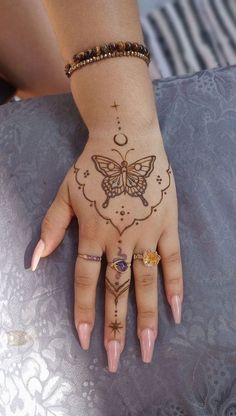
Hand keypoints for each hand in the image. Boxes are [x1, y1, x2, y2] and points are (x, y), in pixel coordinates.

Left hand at [31, 126, 183, 371]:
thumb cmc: (93, 167)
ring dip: (145, 316)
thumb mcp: (64, 194)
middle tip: (116, 360)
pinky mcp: (166, 225)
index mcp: (93, 231)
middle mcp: (120, 238)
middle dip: (115, 326)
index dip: (84, 310)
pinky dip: (175, 285)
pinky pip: (173, 260)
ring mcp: (146, 233)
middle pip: (116, 288)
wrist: (127, 140)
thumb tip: (34, 260)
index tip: (85, 340)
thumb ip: (50, 227)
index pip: (85, 280)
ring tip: (147, 347)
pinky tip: (176, 311)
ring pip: (145, 281)